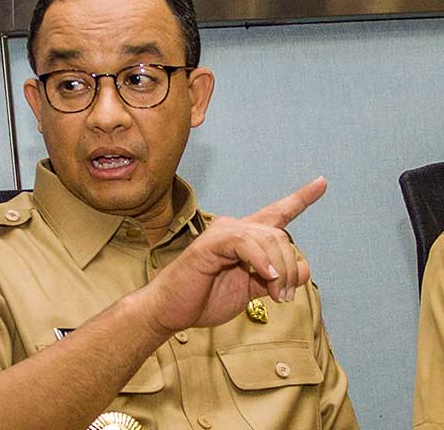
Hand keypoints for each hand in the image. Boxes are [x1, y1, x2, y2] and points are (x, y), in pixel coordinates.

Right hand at [142, 177, 326, 332]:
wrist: (172, 310)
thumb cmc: (204, 298)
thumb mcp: (250, 290)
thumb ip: (276, 279)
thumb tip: (304, 270)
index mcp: (244, 239)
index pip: (276, 214)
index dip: (300, 199)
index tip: (321, 183)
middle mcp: (234, 230)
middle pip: (280, 235)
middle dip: (291, 267)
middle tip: (284, 296)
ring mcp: (222, 234)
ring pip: (269, 239)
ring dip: (281, 270)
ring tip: (277, 294)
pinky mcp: (211, 244)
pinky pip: (246, 244)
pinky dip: (262, 260)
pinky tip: (267, 275)